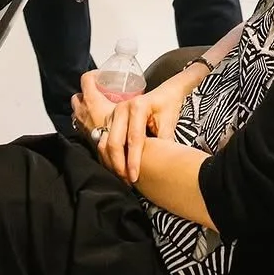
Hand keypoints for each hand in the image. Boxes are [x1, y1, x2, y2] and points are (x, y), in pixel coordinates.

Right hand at [71, 70, 192, 183]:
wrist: (165, 93)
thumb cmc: (168, 106)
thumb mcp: (170, 122)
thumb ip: (164, 141)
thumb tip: (161, 165)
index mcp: (138, 106)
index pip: (134, 138)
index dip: (133, 160)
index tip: (135, 177)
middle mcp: (122, 108)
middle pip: (115, 141)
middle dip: (119, 165)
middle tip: (127, 182)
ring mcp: (113, 113)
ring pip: (106, 143)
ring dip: (111, 163)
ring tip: (122, 178)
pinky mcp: (109, 119)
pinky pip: (103, 141)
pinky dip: (107, 157)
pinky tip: (116, 168)